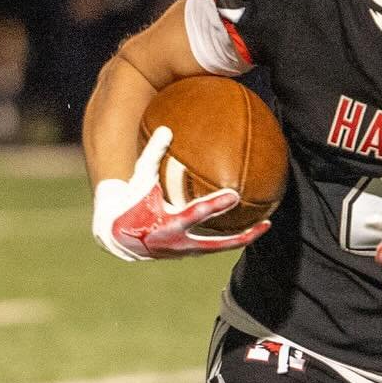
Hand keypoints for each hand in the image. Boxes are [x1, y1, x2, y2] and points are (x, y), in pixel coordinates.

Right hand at [92, 125, 268, 261]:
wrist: (116, 235)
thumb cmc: (131, 201)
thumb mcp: (140, 177)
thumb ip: (153, 154)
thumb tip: (166, 127)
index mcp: (167, 224)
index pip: (195, 214)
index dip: (216, 205)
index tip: (235, 195)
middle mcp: (178, 244)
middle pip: (217, 244)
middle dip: (242, 236)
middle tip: (265, 224)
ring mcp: (183, 253)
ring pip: (218, 248)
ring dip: (241, 239)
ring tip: (263, 225)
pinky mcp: (187, 254)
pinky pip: (212, 246)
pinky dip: (229, 238)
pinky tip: (245, 225)